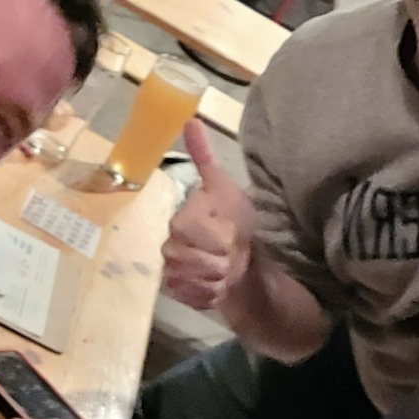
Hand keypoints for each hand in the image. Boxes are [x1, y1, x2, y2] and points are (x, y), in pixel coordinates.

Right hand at [161, 123, 254, 312]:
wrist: (249, 263)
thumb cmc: (239, 223)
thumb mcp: (227, 189)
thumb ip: (206, 159)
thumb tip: (191, 119)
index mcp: (179, 220)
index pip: (188, 229)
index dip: (217, 235)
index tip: (232, 233)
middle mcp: (169, 246)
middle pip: (190, 259)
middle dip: (221, 259)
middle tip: (232, 254)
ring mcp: (171, 273)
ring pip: (194, 281)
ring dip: (220, 279)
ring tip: (228, 270)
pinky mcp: (179, 297)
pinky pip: (196, 299)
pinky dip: (216, 295)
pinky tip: (222, 287)